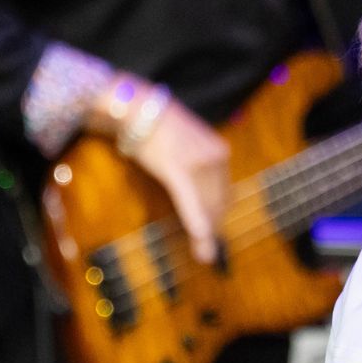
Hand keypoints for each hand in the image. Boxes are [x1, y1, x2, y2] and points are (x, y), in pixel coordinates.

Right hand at [125, 100, 230, 264]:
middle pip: (218, 203)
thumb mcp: (189, 143)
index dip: (219, 218)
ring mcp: (198, 163)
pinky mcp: (178, 170)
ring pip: (207, 207)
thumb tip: (203, 192)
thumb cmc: (157, 127)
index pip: (225, 194)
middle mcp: (215, 157)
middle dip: (214, 229)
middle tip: (207, 253)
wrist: (136, 107)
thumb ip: (199, 165)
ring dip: (206, 233)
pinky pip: (190, 203)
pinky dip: (197, 223)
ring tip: (204, 255)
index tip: (215, 236)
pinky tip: (202, 240)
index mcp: (219, 152)